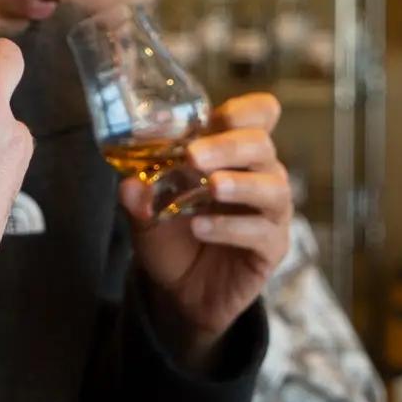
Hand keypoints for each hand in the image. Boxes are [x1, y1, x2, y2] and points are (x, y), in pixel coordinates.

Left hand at [121, 94, 291, 367]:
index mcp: (232, 152)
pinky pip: (261, 232)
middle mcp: (259, 174)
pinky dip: (230, 227)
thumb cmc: (170, 235)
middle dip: (227, 146)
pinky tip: (201, 229)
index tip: (212, 117)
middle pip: (261, 145)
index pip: (259, 115)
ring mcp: (270, 211)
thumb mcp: (145, 211)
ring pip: (273, 187)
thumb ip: (138, 194)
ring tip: (210, 188)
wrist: (179, 291)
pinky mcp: (271, 247)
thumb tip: (128, 183)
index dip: (244, 111)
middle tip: (193, 156)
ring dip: (240, 184)